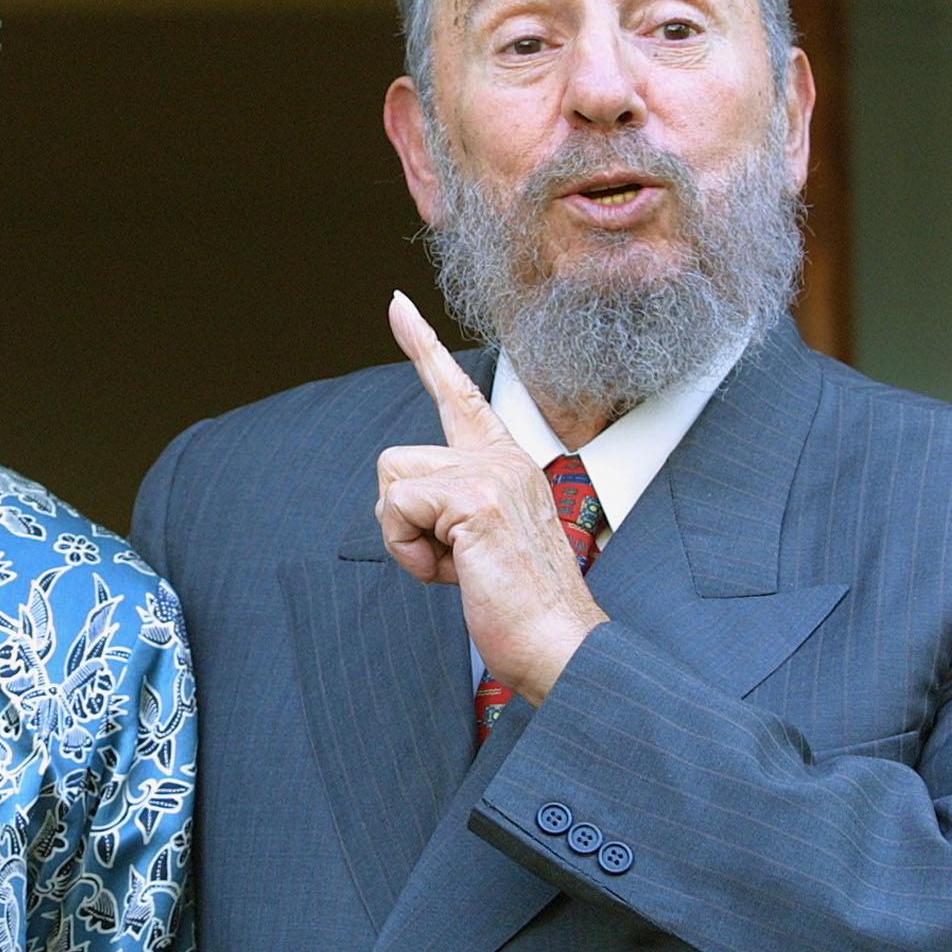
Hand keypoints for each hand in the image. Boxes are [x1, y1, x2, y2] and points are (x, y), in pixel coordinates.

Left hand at [377, 291, 606, 703]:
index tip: (396, 305)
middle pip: (395, 460)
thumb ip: (450, 508)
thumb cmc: (519, 608)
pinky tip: (453, 573)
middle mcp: (503, 457)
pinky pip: (396, 508)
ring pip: (391, 480)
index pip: (457, 395)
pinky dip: (408, 551)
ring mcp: (492, 473)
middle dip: (402, 521)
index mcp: (506, 463)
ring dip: (405, 537)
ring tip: (457, 567)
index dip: (422, 348)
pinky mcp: (476, 497)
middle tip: (452, 562)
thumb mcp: (479, 543)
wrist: (560, 646)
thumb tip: (399, 500)